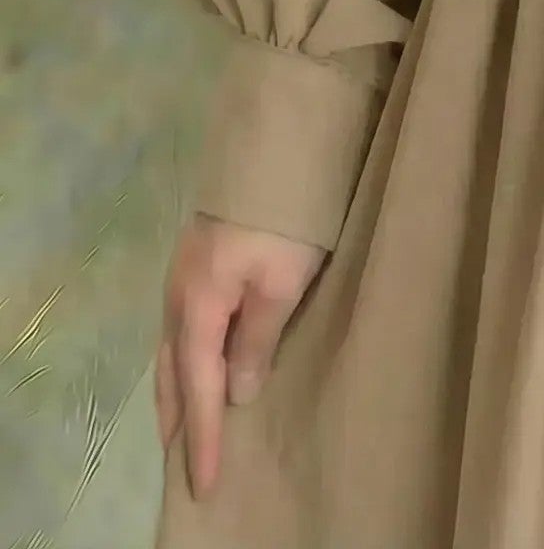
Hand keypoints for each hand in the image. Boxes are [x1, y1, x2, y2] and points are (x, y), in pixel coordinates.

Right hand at [156, 212, 327, 500]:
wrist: (275, 147)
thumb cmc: (286, 219)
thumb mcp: (282, 283)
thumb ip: (257, 340)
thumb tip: (236, 393)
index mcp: (199, 307)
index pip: (198, 388)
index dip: (203, 437)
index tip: (204, 482)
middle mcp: (179, 295)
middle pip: (171, 372)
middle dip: (177, 420)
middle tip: (181, 464)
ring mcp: (184, 275)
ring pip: (173, 349)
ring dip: (177, 391)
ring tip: (185, 426)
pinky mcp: (198, 261)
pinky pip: (182, 328)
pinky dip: (185, 360)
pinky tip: (200, 365)